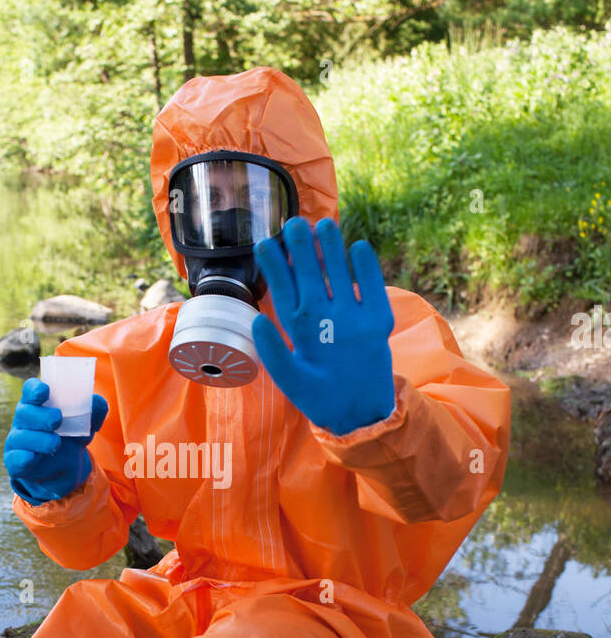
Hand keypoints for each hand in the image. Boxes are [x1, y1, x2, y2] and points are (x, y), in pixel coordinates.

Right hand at [3, 379, 108, 505]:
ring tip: (56, 443)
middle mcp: (24, 420)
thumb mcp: (86, 422)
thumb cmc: (71, 435)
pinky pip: (15, 460)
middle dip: (41, 416)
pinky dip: (22, 459)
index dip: (34, 389)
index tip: (45, 391)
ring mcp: (18, 442)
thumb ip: (94, 409)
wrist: (66, 467)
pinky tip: (31, 457)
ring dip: (39, 440)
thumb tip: (97, 403)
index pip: (30, 391)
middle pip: (24, 412)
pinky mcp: (17, 462)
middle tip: (57, 419)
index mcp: (37, 404)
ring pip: (21, 437)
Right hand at [252, 216, 395, 436]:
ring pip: (339, 273)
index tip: (265, 242)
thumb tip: (256, 320)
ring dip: (330, 245)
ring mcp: (355, 319)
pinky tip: (358, 246)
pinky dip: (366, 265)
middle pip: (310, 273)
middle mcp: (327, 321)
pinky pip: (373, 286)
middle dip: (301, 244)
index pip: (282, 289)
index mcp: (301, 335)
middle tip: (294, 222)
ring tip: (323, 223)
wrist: (364, 415)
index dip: (273, 263)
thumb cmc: (321, 395)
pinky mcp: (380, 322)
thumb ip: (271, 351)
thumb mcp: (288, 381)